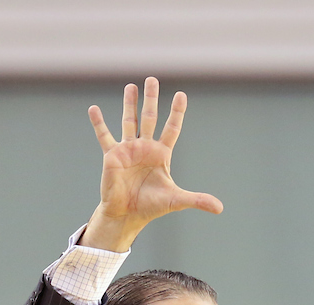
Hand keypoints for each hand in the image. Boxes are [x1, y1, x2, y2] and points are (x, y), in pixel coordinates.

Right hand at [82, 78, 222, 252]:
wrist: (127, 215)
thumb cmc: (151, 207)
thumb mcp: (176, 201)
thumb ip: (197, 200)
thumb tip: (220, 209)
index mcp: (161, 154)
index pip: (172, 128)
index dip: (177, 112)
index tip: (181, 95)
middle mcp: (145, 147)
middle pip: (150, 118)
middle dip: (152, 99)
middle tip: (152, 79)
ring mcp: (128, 149)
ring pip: (129, 121)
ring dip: (130, 104)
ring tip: (131, 86)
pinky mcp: (112, 156)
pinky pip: (104, 136)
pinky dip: (99, 123)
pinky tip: (93, 109)